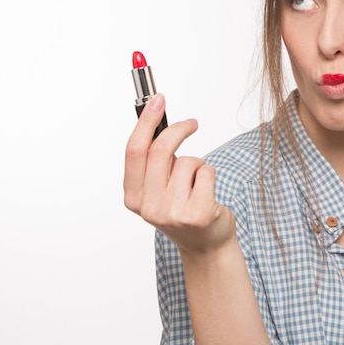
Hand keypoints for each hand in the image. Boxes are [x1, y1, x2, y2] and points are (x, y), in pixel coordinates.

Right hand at [124, 94, 235, 255]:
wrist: (206, 244)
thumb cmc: (183, 207)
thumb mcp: (159, 186)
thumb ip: (154, 159)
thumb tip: (154, 113)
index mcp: (133, 197)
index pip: (134, 150)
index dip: (146, 121)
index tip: (157, 100)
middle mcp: (149, 207)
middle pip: (161, 149)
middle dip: (179, 129)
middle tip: (191, 123)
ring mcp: (172, 212)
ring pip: (188, 160)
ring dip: (197, 163)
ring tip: (197, 181)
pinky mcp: (197, 214)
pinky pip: (207, 171)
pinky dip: (210, 173)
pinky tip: (208, 191)